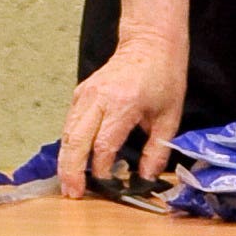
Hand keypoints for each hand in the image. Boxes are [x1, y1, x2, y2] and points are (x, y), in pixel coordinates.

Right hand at [58, 32, 186, 197]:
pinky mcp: (80, 93)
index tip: (109, 186)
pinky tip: (72, 162)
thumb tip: (146, 178)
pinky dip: (69, 144)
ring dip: (66, 160)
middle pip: (76, 141)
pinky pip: (70, 123)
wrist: (150, 42)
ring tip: (68, 184)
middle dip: (72, 170)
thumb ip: (157, 150)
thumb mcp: (169, 116)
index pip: (103, 145)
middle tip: (73, 193)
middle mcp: (98, 98)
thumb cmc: (164, 76)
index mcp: (123, 103)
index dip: (102, 170)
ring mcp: (85, 94)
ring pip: (67, 133)